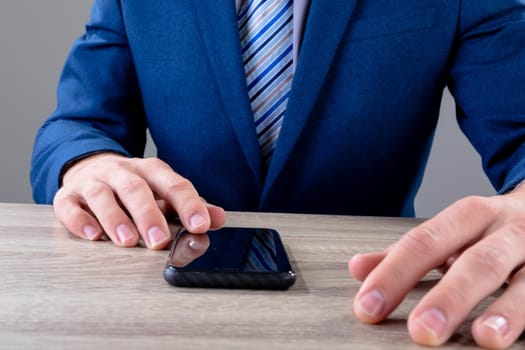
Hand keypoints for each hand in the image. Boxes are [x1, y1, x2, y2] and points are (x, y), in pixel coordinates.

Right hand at [53, 153, 225, 250]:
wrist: (90, 167)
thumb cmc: (133, 186)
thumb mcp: (162, 191)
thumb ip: (189, 206)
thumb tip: (219, 218)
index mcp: (151, 171)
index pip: (173, 184)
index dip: (188, 204)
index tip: (200, 225)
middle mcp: (122, 172)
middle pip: (136, 189)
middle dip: (149, 215)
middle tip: (160, 241)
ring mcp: (93, 182)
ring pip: (103, 196)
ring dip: (115, 219)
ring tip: (128, 241)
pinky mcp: (68, 195)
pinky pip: (70, 206)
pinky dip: (80, 220)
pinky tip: (92, 236)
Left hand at [349, 188, 524, 348]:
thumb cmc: (488, 228)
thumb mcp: (449, 232)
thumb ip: (405, 253)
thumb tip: (357, 268)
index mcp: (469, 216)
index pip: (424, 243)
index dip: (394, 274)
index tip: (369, 306)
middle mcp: (507, 230)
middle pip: (477, 262)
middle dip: (449, 296)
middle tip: (422, 330)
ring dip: (507, 311)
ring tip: (485, 338)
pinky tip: (517, 338)